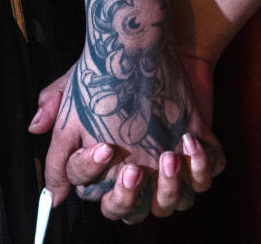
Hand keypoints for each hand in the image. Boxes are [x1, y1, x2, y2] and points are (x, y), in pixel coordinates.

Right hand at [30, 45, 223, 221]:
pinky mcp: (199, 152)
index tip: (105, 150)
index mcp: (109, 173)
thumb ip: (55, 137)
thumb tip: (53, 191)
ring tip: (170, 155)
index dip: (102, 182)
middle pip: (137, 212)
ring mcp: (172, 167)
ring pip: (175, 202)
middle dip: (134, 196)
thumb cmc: (107, 76)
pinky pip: (206, 177)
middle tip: (135, 169)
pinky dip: (203, 166)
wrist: (149, 49)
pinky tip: (192, 140)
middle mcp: (141, 176)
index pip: (102, 198)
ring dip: (173, 186)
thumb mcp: (71, 97)